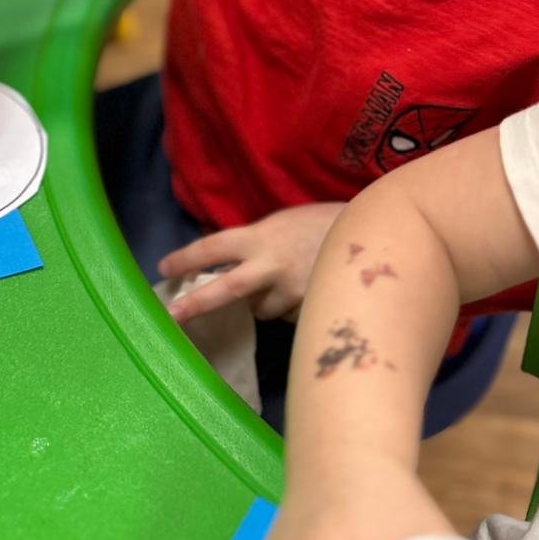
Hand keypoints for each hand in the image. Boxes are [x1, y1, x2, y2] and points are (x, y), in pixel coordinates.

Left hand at [159, 203, 344, 323]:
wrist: (375, 234)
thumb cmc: (322, 222)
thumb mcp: (282, 223)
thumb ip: (256, 243)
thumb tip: (228, 261)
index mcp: (261, 237)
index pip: (213, 247)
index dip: (186, 258)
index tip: (164, 268)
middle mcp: (272, 265)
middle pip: (226, 289)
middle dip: (195, 304)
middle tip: (171, 316)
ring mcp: (292, 291)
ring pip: (261, 310)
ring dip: (262, 302)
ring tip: (284, 282)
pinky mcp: (310, 310)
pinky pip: (288, 316)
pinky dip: (289, 308)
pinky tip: (307, 291)